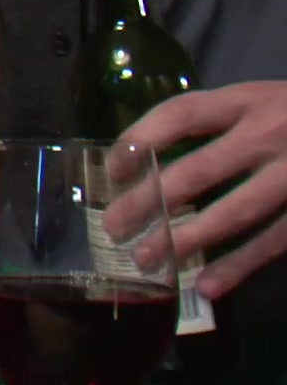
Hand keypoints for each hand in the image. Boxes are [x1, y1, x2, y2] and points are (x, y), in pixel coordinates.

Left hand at [106, 81, 286, 298]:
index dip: (141, 139)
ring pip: (234, 212)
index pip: (181, 115)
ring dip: (186, 239)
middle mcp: (271, 133)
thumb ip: (218, 120)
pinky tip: (207, 286)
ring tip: (146, 260)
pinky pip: (275, 240)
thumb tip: (146, 157)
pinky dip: (240, 266)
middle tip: (114, 227)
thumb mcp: (260, 99)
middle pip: (199, 170)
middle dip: (149, 202)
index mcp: (248, 99)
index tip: (114, 169)